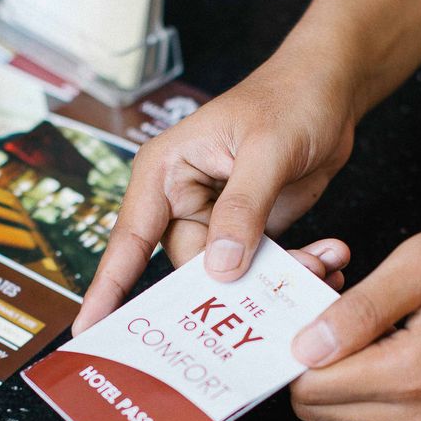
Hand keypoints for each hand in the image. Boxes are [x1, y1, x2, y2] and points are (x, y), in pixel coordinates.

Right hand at [74, 39, 360, 331]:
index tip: (90, 330)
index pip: (130, 238)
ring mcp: (217, 218)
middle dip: (240, 284)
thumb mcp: (267, 151)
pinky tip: (327, 258)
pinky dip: (295, 268)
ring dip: (279, 276)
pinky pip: (262, 268)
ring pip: (233, 275)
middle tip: (291, 284)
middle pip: (193, 268)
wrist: (330, 90)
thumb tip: (219, 268)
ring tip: (323, 265)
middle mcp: (183, 198)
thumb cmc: (289, 99)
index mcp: (165, 171)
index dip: (108, 288)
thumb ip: (243, 209)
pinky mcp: (250, 231)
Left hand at [288, 215, 420, 420]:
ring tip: (357, 329)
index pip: (308, 385)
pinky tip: (380, 349)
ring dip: (331, 384)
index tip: (313, 300)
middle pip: (315, 412)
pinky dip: (359, 397)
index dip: (295, 341)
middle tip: (331, 308)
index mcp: (416, 374)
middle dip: (309, 363)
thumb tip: (304, 349)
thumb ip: (360, 309)